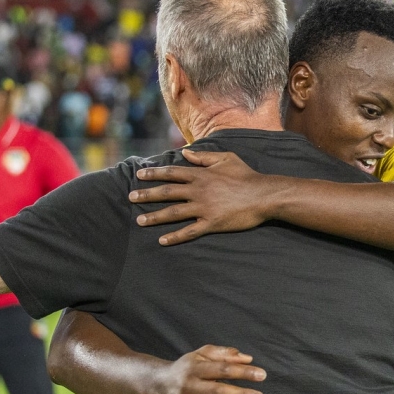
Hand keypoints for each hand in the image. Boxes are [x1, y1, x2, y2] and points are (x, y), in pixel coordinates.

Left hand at [130, 150, 282, 245]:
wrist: (263, 195)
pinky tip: (162, 240)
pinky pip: (189, 231)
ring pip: (174, 213)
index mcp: (200, 175)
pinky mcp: (211, 223)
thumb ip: (203, 156)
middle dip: (147, 195)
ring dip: (155, 217)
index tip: (139, 175)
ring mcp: (204, 208)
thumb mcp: (225, 159)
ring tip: (139, 221)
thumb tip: (185, 153)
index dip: (154, 174)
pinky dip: (175, 237)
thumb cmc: (246, 175)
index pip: (171, 173)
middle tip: (130, 198)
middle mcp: (198, 191)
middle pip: (167, 192)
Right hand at [147, 345, 266, 393]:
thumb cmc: (186, 368)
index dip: (243, 372)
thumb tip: (248, 359)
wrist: (157, 385)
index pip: (222, 369)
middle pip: (217, 392)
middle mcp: (187, 386)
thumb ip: (224, 354)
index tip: (262, 375)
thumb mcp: (201, 355)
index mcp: (194, 368)